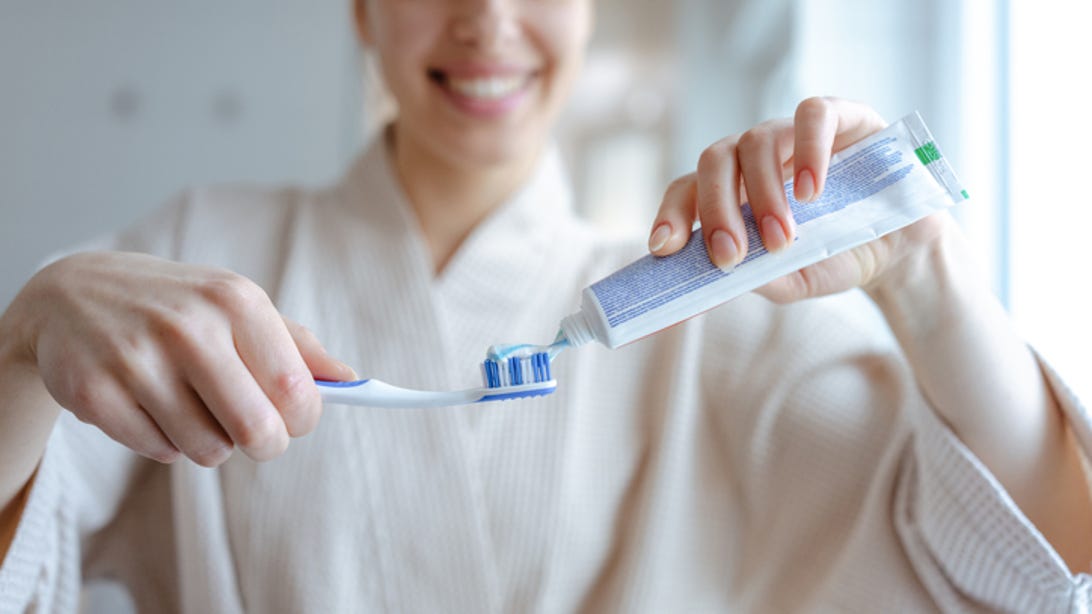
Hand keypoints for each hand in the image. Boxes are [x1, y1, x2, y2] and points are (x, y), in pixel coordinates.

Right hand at [3, 251, 355, 466]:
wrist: (72, 294)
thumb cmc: (178, 306)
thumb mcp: (237, 306)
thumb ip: (297, 345)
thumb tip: (350, 379)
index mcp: (236, 301)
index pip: (295, 390)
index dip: (303, 420)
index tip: (295, 420)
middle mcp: (188, 327)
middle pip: (257, 430)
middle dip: (265, 444)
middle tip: (252, 432)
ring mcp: (137, 360)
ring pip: (208, 450)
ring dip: (210, 443)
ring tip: (193, 409)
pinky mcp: (95, 392)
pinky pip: (159, 451)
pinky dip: (164, 442)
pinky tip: (150, 406)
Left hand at [647, 96, 947, 302]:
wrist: (902, 249)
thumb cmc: (837, 257)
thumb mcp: (795, 279)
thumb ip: (761, 280)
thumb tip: (724, 282)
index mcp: (733, 191)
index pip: (687, 189)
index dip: (672, 214)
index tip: (665, 248)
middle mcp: (755, 157)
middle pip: (714, 161)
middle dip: (716, 211)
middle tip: (729, 256)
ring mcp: (795, 133)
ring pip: (756, 140)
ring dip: (763, 194)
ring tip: (782, 239)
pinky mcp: (843, 116)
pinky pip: (813, 115)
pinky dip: (809, 150)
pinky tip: (813, 190)